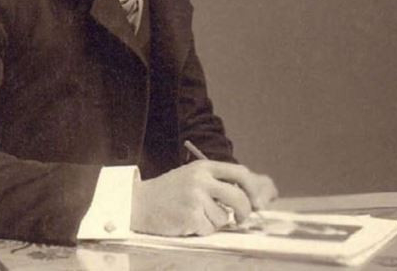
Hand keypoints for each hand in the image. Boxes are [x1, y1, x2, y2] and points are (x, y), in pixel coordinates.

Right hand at [130, 161, 276, 235]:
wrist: (139, 202)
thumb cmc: (169, 191)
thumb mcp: (193, 176)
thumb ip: (216, 182)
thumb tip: (249, 197)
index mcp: (204, 167)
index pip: (240, 172)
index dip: (252, 188)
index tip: (256, 201)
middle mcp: (201, 180)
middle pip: (238, 197)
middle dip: (244, 211)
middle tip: (240, 218)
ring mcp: (195, 198)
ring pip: (224, 217)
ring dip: (215, 222)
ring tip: (197, 215)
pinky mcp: (190, 216)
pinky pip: (209, 229)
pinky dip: (202, 229)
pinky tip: (188, 222)